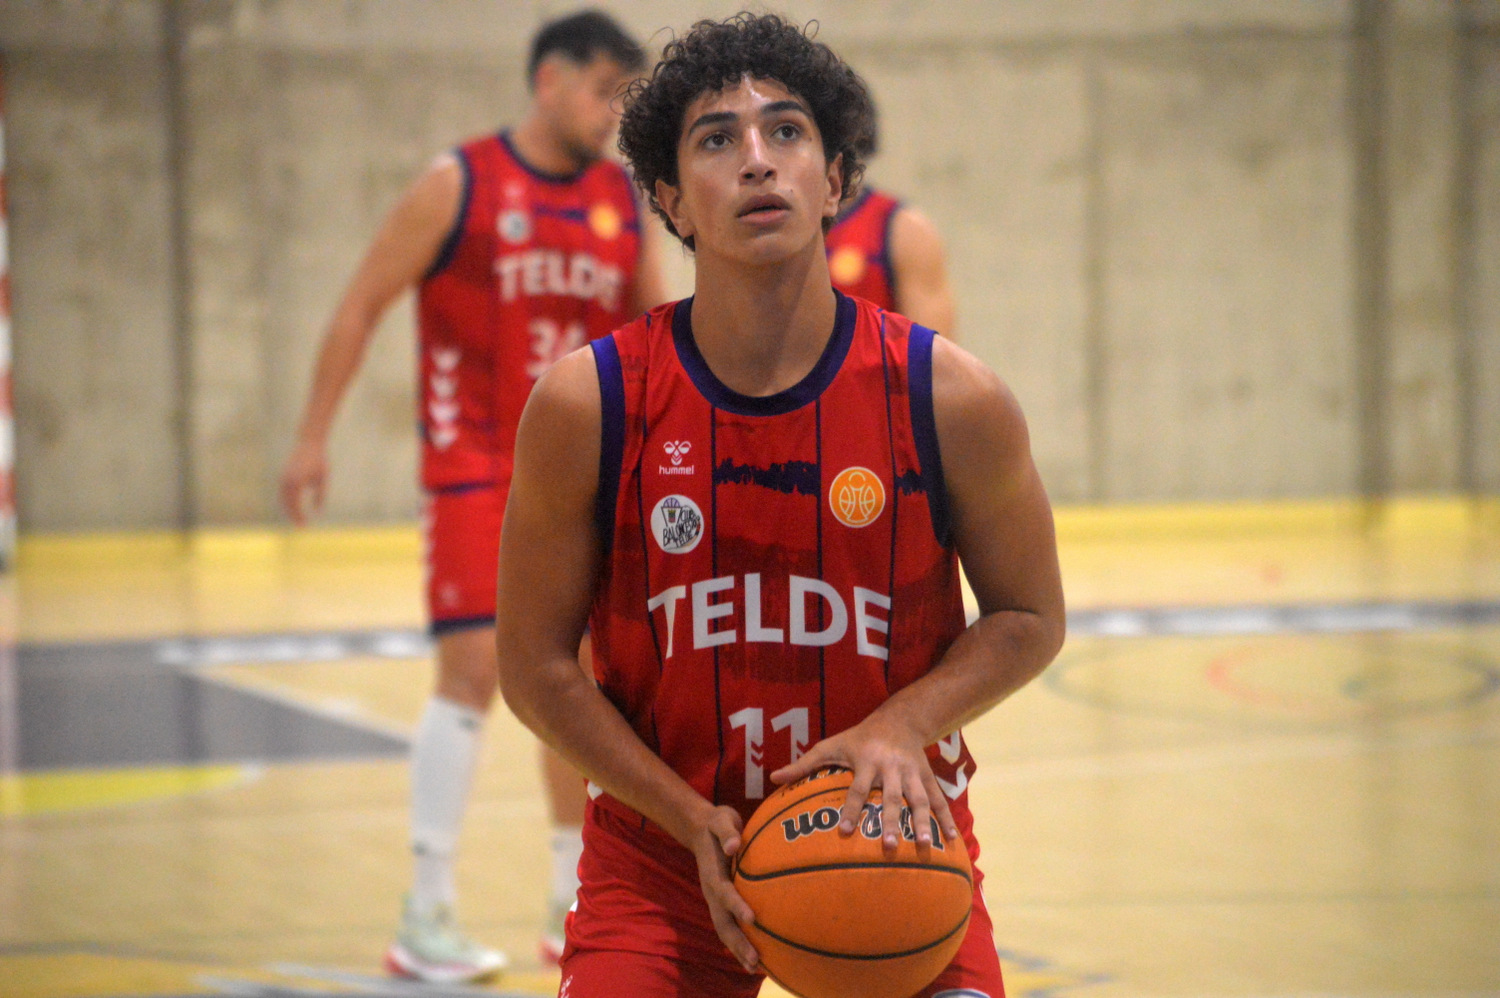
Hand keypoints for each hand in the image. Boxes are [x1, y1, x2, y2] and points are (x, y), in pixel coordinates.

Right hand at [279, 438, 327, 525]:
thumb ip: (320, 495)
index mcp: (297, 482)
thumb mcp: (323, 478)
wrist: (309, 442)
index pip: (295, 505)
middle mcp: (287, 480)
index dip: (299, 516)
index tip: (304, 526)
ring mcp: (283, 477)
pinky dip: (287, 501)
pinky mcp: (283, 474)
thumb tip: (318, 511)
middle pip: (287, 503)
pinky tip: (294, 507)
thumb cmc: (319, 460)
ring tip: (297, 519)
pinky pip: (283, 492)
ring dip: (289, 509)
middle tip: (301, 526)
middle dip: (293, 515)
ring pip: (283, 498)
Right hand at [689, 804, 759, 972]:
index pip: (724, 893)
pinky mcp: (721, 902)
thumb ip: (727, 832)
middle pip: (722, 922)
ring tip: (755, 969)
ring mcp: (715, 900)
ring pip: (725, 929)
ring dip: (738, 949)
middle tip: (755, 960)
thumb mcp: (721, 820)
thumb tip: (733, 845)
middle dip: (738, 942)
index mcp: (712, 874)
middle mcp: (712, 892)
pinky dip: (740, 943)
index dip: (736, 905)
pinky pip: (730, 925)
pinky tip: (756, 956)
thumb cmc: (716, 823)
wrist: (701, 829)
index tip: (752, 918)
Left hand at [770, 713, 958, 859]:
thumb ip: (803, 763)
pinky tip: (950, 840)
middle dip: (891, 821)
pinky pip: (938, 798)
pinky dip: (945, 818)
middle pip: (892, 796)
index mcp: (867, 759)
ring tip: (923, 846)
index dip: (852, 809)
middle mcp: (892, 766)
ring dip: (922, 822)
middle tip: (888, 847)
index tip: (844, 832)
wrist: (900, 719)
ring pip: (919, 798)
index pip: (858, 788)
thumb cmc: (858, 738)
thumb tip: (773, 778)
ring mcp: (912, 772)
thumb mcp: (830, 744)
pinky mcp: (926, 777)